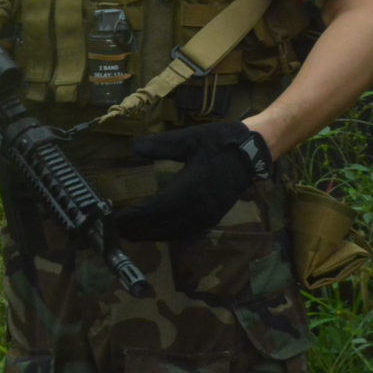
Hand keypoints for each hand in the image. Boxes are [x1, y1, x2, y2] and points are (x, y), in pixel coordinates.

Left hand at [114, 121, 273, 240]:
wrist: (254, 152)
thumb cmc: (221, 142)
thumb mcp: (190, 138)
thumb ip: (162, 144)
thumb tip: (134, 147)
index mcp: (192, 186)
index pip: (157, 208)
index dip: (137, 216)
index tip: (118, 218)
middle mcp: (200, 206)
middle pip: (164, 225)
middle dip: (141, 229)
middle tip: (120, 231)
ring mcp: (208, 214)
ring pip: (176, 232)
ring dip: (154, 235)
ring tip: (134, 234)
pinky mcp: (214, 216)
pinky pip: (188, 231)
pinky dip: (170, 234)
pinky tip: (160, 232)